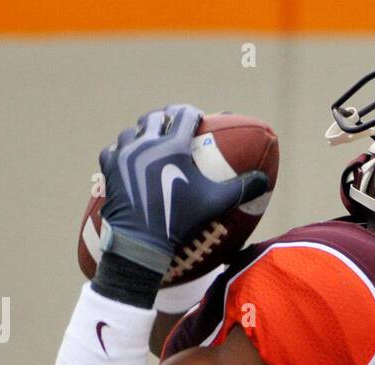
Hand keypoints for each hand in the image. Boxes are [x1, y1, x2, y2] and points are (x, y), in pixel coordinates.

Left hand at [98, 105, 268, 274]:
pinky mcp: (109, 168)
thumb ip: (241, 188)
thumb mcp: (215, 203)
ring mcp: (124, 154)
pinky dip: (122, 150)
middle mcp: (146, 143)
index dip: (192, 113)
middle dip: (165, 118)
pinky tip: (127, 157)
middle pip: (155, 117)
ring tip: (149, 140)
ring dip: (142, 132)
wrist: (141, 241)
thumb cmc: (181, 220)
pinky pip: (113, 149)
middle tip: (172, 125)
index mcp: (173, 146)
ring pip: (132, 131)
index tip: (197, 117)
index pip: (183, 115)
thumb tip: (265, 179)